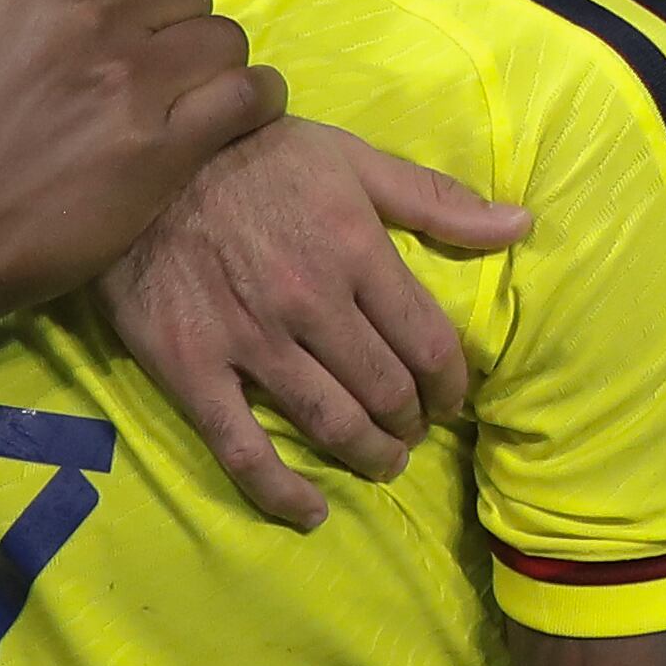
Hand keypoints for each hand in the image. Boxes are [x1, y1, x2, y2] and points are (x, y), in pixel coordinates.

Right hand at [0, 0, 284, 345]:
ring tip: (192, 93)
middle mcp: (90, 17)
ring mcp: (131, 83)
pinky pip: (245, 96)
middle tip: (154, 65)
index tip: (120, 23)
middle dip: (176, 21)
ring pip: (223, 38)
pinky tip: (243, 111)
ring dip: (215, 61)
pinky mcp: (161, 150)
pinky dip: (256, 100)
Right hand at [100, 122, 534, 529]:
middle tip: (411, 430)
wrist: (143, 159)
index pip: (430, 343)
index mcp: (356, 250)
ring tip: (381, 462)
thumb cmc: (253, 153)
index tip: (450, 398)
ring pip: (331, 423)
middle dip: (412, 421)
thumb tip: (521, 225)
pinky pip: (243, 448)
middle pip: (387, 390)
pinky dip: (281, 491)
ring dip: (369, 455)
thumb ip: (435, 198)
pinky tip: (311, 512)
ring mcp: (251, 341)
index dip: (450, 383)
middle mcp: (312, 303)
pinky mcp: (193, 368)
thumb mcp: (350, 158)